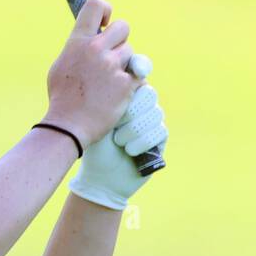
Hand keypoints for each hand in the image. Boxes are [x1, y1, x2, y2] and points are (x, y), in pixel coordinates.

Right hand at [44, 0, 141, 148]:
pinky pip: (137, 74)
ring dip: (124, 64)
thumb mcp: (61, 65)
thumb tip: (94, 35)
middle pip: (123, 27)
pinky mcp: (126, 84)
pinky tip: (117, 93)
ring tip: (109, 82)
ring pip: (130, 53)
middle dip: (120, 41)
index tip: (106, 22)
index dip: (106, 10)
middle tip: (112, 56)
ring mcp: (112, 66)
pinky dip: (131, 83)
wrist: (68, 127)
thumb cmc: (62, 99)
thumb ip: (78, 47)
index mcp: (78, 42)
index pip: (96, 5)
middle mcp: (96, 49)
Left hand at [68, 82, 168, 209]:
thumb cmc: (95, 150)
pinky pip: (159, 131)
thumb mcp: (99, 122)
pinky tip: (130, 152)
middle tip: (115, 128)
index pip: (137, 78)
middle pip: (149, 94)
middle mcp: (140, 107)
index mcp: (124, 98)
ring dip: (134, 131)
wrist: (101, 180)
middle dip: (131, 112)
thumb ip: (112, 100)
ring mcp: (151, 122)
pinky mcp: (159, 139)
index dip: (136, 75)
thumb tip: (127, 78)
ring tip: (119, 143)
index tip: (133, 79)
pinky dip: (143, 142)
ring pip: (155, 113)